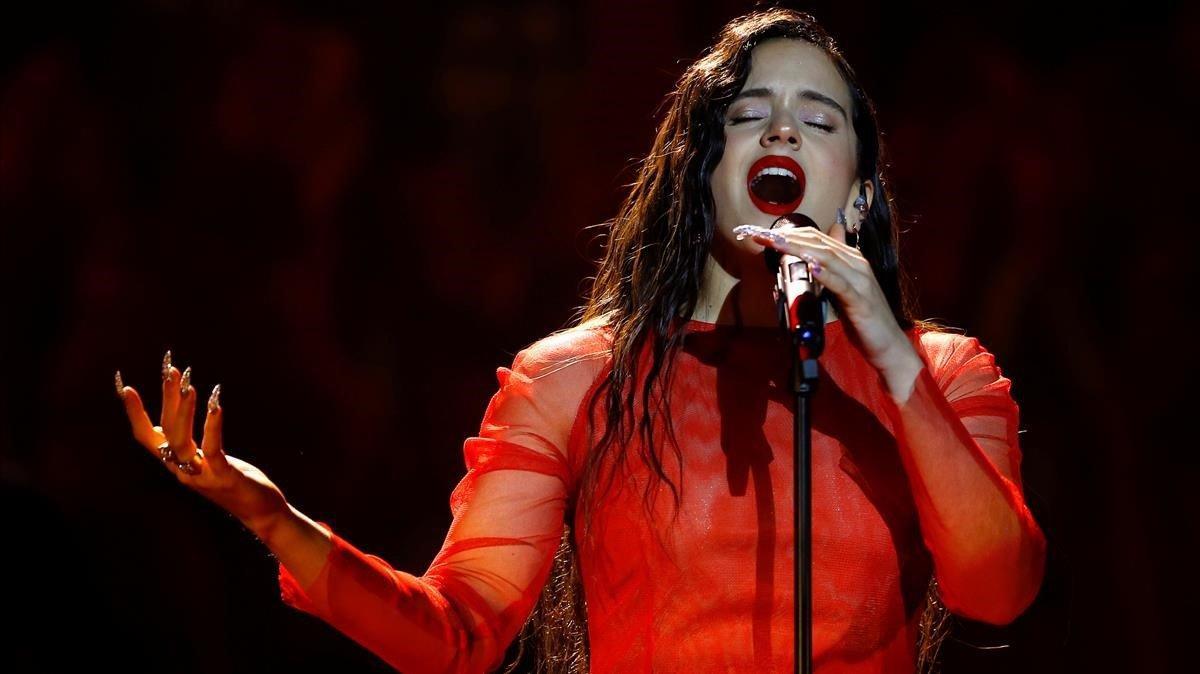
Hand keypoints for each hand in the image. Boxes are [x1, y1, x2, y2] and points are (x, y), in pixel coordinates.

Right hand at [116, 352, 288, 535]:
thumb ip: (186, 444)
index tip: (124, 386)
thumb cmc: (233, 481)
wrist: (259, 512)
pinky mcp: (223, 476)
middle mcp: (182, 470)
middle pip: (166, 430)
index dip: (134, 413)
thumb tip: (168, 418)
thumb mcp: (205, 459)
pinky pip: (212, 449)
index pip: (146, 436)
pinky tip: (216, 405)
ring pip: (182, 440)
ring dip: (184, 411)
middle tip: (170, 369)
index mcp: (176, 463)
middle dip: (167, 398)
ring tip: (188, 385)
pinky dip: (212, 426)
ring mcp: (200, 475)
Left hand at [737, 221, 919, 375]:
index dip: (790, 232)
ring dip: (799, 249)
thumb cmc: (864, 320)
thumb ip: (829, 272)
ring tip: (777, 243)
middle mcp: (857, 265)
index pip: (818, 238)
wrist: (890, 346)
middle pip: (819, 244)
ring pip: (827, 258)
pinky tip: (811, 267)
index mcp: (852, 260)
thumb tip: (811, 257)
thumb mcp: (842, 291)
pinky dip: (825, 275)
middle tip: (761, 234)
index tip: (764, 232)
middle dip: (788, 237)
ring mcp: (861, 282)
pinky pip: (841, 285)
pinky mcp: (861, 302)